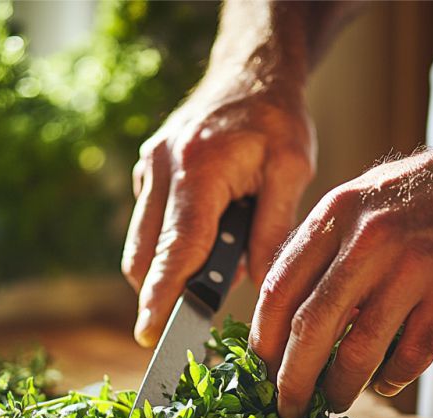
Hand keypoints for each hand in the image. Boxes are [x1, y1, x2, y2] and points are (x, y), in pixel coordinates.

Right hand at [122, 75, 314, 345]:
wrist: (249, 69)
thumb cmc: (275, 116)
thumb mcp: (291, 169)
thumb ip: (273, 229)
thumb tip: (260, 285)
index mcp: (199, 169)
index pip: (177, 248)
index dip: (161, 295)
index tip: (149, 332)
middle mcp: (162, 168)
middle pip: (145, 255)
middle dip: (159, 293)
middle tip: (188, 316)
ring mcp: (149, 168)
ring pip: (140, 244)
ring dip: (164, 271)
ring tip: (208, 267)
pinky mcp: (147, 172)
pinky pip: (146, 225)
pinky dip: (167, 246)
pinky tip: (203, 238)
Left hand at [249, 137, 432, 417]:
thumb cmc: (429, 192)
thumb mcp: (362, 200)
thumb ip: (324, 249)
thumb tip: (286, 316)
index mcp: (335, 214)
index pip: (278, 290)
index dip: (263, 341)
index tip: (260, 371)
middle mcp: (368, 239)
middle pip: (310, 328)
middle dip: (292, 380)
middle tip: (287, 408)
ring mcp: (413, 266)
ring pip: (358, 350)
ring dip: (339, 389)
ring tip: (332, 404)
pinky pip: (411, 355)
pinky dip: (392, 378)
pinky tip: (385, 383)